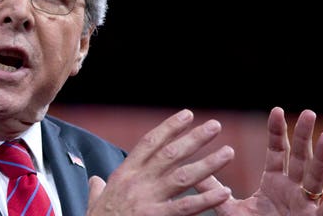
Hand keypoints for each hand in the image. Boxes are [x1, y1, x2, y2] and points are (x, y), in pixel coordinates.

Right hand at [87, 109, 234, 214]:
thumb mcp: (94, 202)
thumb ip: (97, 189)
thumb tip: (94, 180)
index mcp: (124, 174)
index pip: (150, 143)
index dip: (170, 127)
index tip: (187, 114)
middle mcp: (137, 182)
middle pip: (170, 154)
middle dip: (195, 138)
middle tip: (216, 126)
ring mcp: (147, 200)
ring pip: (183, 176)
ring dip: (208, 163)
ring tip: (228, 152)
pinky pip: (185, 207)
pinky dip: (206, 200)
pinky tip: (224, 192)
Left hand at [196, 107, 322, 215]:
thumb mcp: (231, 210)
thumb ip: (214, 191)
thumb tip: (191, 174)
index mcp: (275, 183)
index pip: (277, 152)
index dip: (278, 132)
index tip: (276, 110)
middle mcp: (293, 189)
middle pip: (299, 158)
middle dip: (303, 136)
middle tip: (307, 112)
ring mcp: (306, 204)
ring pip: (316, 177)